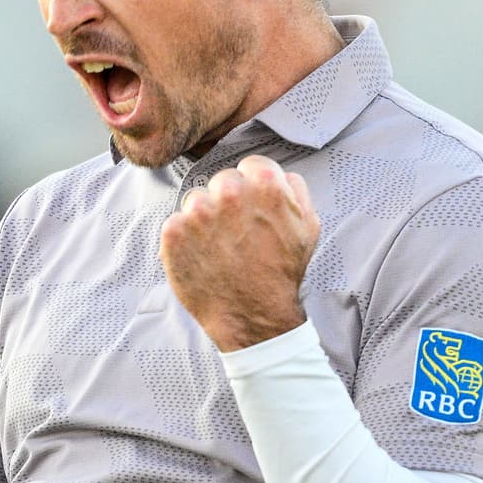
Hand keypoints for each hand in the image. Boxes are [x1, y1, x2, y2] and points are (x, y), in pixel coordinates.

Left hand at [160, 154, 319, 351]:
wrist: (253, 316)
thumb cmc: (282, 273)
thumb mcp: (308, 226)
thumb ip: (295, 190)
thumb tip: (279, 175)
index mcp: (264, 184)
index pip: (250, 166)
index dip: (253, 188)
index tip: (251, 209)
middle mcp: (229, 191)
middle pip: (222, 181)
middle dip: (227, 202)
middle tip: (237, 233)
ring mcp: (198, 212)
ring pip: (196, 200)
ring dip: (204, 219)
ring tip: (220, 248)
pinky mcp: (173, 232)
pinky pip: (175, 223)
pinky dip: (184, 239)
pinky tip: (202, 256)